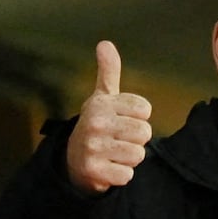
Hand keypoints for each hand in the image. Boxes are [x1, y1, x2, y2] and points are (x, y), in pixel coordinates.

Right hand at [64, 41, 151, 193]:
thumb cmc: (96, 125)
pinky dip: (122, 175)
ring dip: (130, 158)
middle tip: (119, 140)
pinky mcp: (95, 171)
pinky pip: (128, 175)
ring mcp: (94, 148)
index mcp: (101, 103)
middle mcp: (96, 123)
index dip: (138, 118)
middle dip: (136, 140)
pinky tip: (109, 168)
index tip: (122, 120)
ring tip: (114, 153)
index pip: (145, 109)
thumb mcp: (101, 97)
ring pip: (138, 155)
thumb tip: (105, 43)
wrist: (72, 160)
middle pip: (144, 133)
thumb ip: (108, 72)